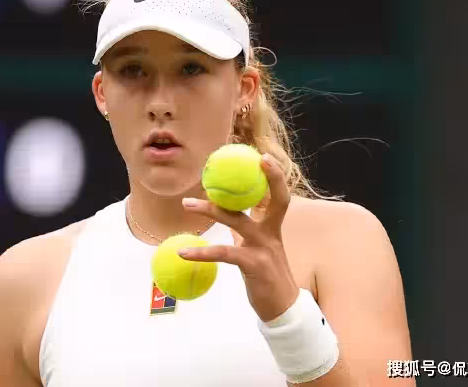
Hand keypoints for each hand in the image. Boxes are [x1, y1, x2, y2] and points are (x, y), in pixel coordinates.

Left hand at [180, 153, 299, 321]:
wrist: (283, 309)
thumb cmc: (268, 277)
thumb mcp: (259, 249)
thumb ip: (247, 230)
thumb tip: (229, 215)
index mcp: (272, 227)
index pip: (277, 195)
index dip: (273, 176)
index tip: (262, 158)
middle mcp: (270, 233)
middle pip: (258, 199)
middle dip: (241, 182)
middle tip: (214, 172)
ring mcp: (264, 249)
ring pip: (235, 220)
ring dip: (209, 210)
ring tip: (186, 204)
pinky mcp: (254, 266)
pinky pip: (225, 253)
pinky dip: (202, 252)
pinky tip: (184, 252)